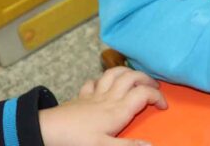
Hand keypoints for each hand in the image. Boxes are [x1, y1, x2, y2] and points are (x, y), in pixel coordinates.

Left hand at [38, 67, 166, 145]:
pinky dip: (101, 80)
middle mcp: (109, 98)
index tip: (164, 106)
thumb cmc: (76, 140)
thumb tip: (152, 145)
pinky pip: (93, 82)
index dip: (158, 96)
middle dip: (147, 78)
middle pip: (132, 77)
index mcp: (118, 110)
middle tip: (154, 87)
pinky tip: (104, 86)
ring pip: (114, 73)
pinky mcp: (81, 96)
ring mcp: (94, 95)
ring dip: (127, 72)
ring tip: (134, 78)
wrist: (45, 131)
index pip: (144, 94)